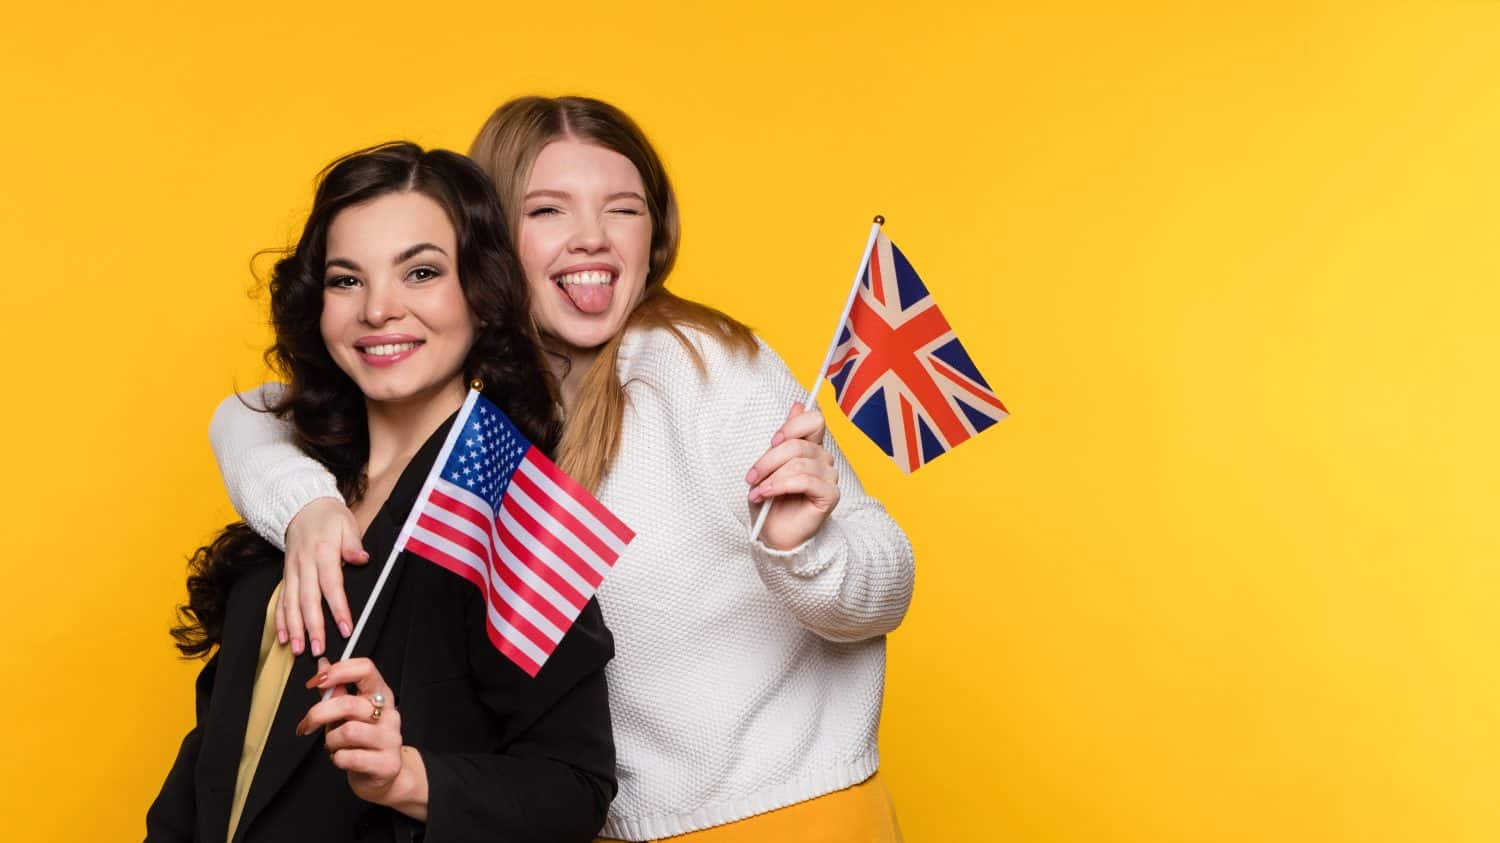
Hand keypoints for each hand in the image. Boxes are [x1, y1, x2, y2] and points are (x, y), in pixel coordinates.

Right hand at [280, 498, 367, 656]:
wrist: (302, 507)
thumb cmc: (328, 517)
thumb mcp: (347, 523)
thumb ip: (353, 544)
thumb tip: (361, 559)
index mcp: (322, 552)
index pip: (331, 585)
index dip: (338, 608)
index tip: (345, 628)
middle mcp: (304, 564)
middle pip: (307, 600)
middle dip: (312, 626)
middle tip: (318, 649)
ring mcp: (292, 571)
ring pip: (290, 603)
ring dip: (294, 628)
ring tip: (299, 649)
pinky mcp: (286, 575)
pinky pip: (281, 600)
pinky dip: (280, 620)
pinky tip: (283, 637)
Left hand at [299, 657, 426, 818]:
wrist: (383, 776)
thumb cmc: (362, 742)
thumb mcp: (348, 713)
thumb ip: (336, 690)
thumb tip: (323, 664)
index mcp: (381, 695)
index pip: (366, 669)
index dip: (339, 671)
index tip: (316, 681)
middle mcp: (389, 714)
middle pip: (349, 704)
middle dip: (319, 714)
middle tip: (306, 725)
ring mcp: (391, 739)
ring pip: (348, 732)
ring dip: (330, 741)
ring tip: (333, 745)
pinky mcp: (387, 763)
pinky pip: (349, 757)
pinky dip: (337, 759)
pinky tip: (342, 759)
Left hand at [746, 403, 840, 550]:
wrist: (774, 535)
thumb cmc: (771, 502)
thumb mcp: (769, 466)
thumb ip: (784, 438)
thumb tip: (797, 404)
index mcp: (811, 448)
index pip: (815, 420)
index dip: (793, 426)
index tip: (772, 442)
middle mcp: (823, 460)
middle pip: (799, 444)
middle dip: (769, 460)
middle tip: (751, 477)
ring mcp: (829, 477)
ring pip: (799, 463)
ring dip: (771, 477)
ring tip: (757, 492)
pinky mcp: (830, 495)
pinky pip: (805, 480)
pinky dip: (781, 486)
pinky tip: (767, 494)